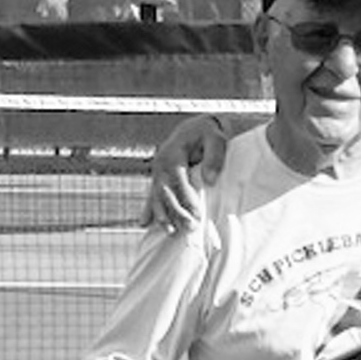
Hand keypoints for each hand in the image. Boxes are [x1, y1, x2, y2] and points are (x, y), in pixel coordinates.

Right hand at [139, 115, 230, 231]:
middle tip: (189, 228)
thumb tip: (210, 180)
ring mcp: (157, 171)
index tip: (197, 214)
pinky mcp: (159, 178)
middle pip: (164, 191)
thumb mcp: (216, 139)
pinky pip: (152, 195)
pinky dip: (149, 209)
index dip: (186, 197)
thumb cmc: (208, 134)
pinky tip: (144, 223)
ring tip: (171, 231)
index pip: (177, 179)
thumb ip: (214, 157)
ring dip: (162, 215)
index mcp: (173, 153)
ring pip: (156, 196)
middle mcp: (160, 163)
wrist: (197, 128)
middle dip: (175, 211)